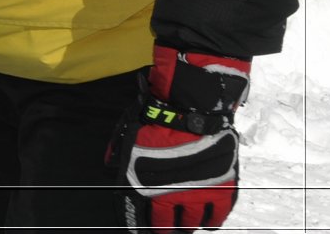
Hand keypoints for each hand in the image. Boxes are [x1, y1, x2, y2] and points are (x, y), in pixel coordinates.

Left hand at [109, 46, 249, 232]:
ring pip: (192, 223)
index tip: (140, 231)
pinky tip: (206, 222)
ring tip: (184, 227)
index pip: (139, 216)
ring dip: (186, 226)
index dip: (139, 225)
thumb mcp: (130, 133)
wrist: (191, 109)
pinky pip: (216, 215)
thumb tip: (109, 163)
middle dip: (164, 230)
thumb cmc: (158, 118)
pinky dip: (211, 221)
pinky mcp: (221, 189)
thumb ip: (118, 152)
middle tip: (164, 231)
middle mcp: (170, 195)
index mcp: (144, 184)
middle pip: (167, 225)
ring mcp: (197, 194)